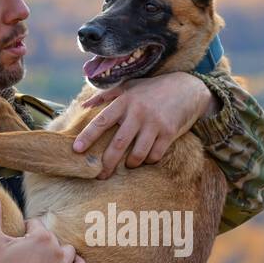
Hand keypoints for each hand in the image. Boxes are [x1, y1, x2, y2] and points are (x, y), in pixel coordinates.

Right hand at [0, 195, 85, 262]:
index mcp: (41, 237)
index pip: (36, 224)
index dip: (25, 231)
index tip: (16, 240)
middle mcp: (56, 251)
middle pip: (51, 238)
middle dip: (39, 242)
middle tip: (24, 253)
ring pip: (67, 252)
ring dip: (57, 252)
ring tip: (44, 258)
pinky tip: (72, 262)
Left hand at [72, 72, 216, 178]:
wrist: (187, 88)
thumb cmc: (152, 89)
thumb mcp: (129, 86)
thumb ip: (105, 96)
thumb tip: (82, 107)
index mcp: (125, 101)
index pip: (102, 121)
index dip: (88, 136)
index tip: (76, 150)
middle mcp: (138, 112)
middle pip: (118, 144)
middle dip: (107, 163)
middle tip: (99, 175)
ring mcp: (154, 123)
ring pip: (137, 154)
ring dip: (131, 164)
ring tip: (128, 165)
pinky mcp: (169, 133)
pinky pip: (155, 155)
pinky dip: (149, 160)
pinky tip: (147, 158)